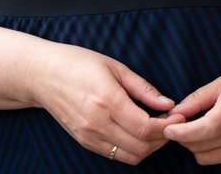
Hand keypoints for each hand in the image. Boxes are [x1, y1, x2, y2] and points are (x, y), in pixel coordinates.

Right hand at [27, 43, 184, 164]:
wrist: (42, 75)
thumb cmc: (78, 63)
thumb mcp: (114, 67)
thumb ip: (143, 88)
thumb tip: (168, 104)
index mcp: (106, 100)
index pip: (146, 127)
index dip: (167, 126)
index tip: (178, 115)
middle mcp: (97, 123)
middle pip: (141, 146)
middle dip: (163, 138)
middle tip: (170, 122)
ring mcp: (90, 135)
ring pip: (131, 155)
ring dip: (149, 146)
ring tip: (155, 128)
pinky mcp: (85, 142)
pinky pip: (116, 154)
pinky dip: (132, 148)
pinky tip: (137, 132)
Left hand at [162, 63, 220, 167]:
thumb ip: (198, 98)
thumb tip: (175, 113)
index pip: (204, 130)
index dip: (181, 132)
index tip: (167, 129)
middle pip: (201, 147)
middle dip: (185, 137)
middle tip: (182, 122)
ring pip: (208, 158)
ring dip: (198, 145)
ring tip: (203, 126)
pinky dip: (216, 150)